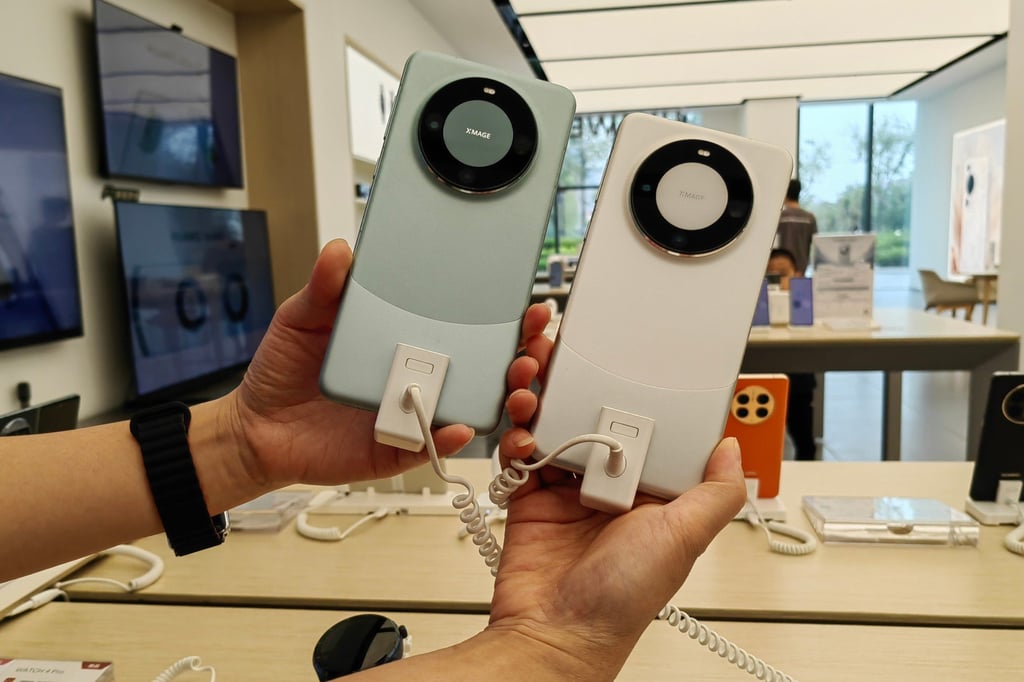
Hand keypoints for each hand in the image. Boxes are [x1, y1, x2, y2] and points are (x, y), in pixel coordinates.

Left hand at [225, 239, 477, 488]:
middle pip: (455, 365)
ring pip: (449, 406)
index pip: (435, 325)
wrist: (257, 429)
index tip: (481, 297)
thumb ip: (322, 289)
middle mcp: (401, 375)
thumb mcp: (299, 320)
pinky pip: (427, 445)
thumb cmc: (280, 372)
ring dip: (469, 396)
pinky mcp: (393, 449)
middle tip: (495, 340)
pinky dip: (446, 438)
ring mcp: (401, 413)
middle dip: (483, 356)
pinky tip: (456, 426)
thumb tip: (339, 250)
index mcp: (387, 340)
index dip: (464, 315)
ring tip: (478, 381)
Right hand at [490, 334, 745, 678]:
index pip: (645, 423)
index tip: (621, 357)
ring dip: (539, 399)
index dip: (633, 387)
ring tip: (531, 387)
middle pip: (592, 414)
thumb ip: (714, 494)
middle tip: (560, 354)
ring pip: (553, 424)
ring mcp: (567, 488)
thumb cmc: (622, 599)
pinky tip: (521, 435)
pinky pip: (521, 452)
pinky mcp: (530, 497)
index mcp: (650, 489)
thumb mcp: (683, 539)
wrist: (556, 633)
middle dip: (574, 381)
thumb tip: (734, 450)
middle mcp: (610, 484)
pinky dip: (516, 436)